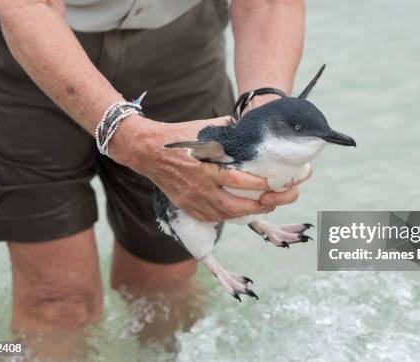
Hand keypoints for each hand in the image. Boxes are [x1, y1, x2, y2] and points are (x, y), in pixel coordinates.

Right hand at [110, 115, 298, 221]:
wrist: (146, 150)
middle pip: (231, 206)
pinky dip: (226, 217)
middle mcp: (197, 187)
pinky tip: (238, 213)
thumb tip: (249, 127)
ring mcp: (190, 199)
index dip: (255, 185)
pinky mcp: (185, 205)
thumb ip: (227, 128)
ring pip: (221, 215)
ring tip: (261, 208)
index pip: (234, 180)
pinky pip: (209, 218)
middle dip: (255, 207)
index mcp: (203, 166)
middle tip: (272, 202)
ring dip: (244, 214)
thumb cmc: (177, 137)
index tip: (271, 184)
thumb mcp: (202, 127)